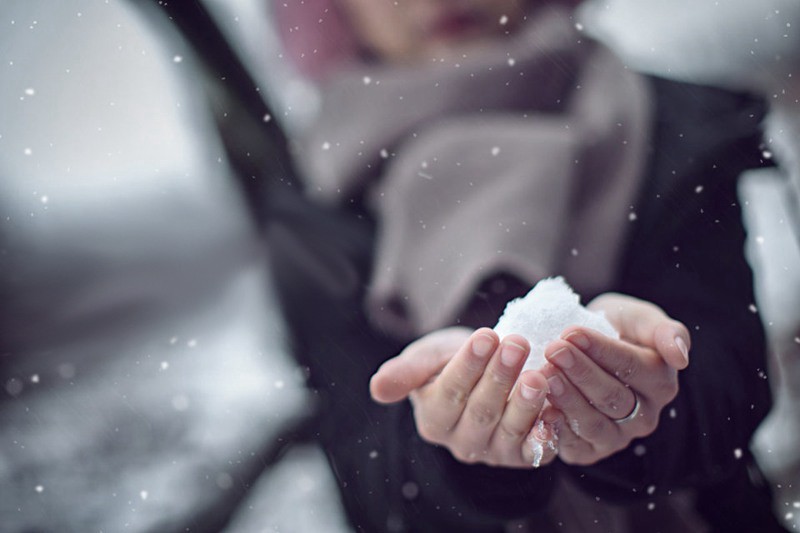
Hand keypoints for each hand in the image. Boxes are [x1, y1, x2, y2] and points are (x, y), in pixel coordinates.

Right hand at [370, 327, 556, 467]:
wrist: (487, 371)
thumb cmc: (451, 362)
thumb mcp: (426, 359)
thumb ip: (405, 372)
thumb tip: (377, 388)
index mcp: (433, 420)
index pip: (449, 392)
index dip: (468, 365)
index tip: (485, 336)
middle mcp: (462, 442)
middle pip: (481, 410)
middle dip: (500, 376)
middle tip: (516, 343)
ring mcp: (494, 452)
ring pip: (509, 430)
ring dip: (525, 403)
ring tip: (539, 375)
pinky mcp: (524, 455)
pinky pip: (535, 449)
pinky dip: (546, 433)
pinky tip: (556, 411)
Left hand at [538, 293, 690, 464]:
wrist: (583, 349)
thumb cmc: (614, 329)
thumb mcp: (638, 319)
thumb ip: (664, 330)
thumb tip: (681, 356)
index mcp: (660, 383)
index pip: (632, 367)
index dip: (601, 350)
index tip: (571, 332)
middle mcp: (643, 416)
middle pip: (612, 397)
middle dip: (580, 372)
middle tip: (553, 350)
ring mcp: (617, 437)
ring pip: (593, 423)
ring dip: (566, 399)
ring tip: (544, 374)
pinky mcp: (589, 451)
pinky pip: (573, 445)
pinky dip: (555, 428)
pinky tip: (539, 408)